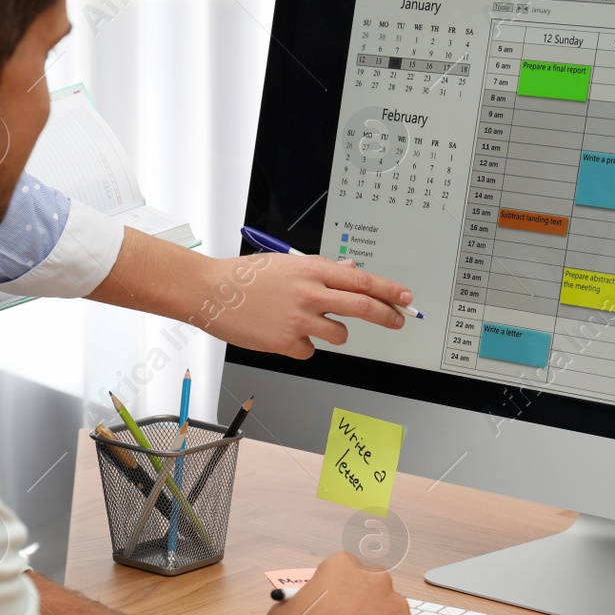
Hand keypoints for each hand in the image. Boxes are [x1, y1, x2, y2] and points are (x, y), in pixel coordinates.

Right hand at [196, 253, 411, 359]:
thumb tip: (350, 271)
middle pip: (362, 306)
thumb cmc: (245, 277)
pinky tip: (283, 333)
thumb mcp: (287, 264)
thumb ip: (320, 270)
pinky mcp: (286, 341)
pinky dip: (301, 346)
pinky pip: (309, 350)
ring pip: (339, 335)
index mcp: (311, 270)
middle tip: (397, 321)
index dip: (388, 290)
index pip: (362, 280)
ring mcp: (299, 319)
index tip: (404, 297)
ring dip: (333, 333)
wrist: (210, 291)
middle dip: (386, 316)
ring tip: (311, 324)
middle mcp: (309, 293)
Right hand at [265, 552, 420, 614]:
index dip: (344, 593)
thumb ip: (304, 600)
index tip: (340, 607)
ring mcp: (397, 606)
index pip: (350, 573)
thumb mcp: (287, 607)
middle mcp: (375, 579)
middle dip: (366, 608)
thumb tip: (304, 607)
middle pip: (375, 590)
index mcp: (344, 566)